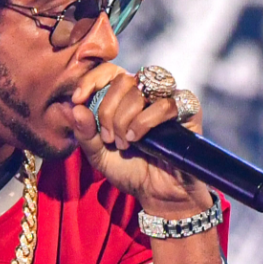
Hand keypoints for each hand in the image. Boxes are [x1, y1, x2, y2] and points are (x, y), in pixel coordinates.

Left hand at [67, 64, 212, 217]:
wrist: (157, 194)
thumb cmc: (130, 170)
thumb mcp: (98, 154)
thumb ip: (84, 132)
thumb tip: (74, 108)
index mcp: (125, 95)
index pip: (109, 70)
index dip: (91, 80)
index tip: (78, 99)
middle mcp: (147, 92)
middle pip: (123, 79)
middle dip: (108, 110)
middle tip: (109, 138)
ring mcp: (168, 98)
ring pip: (142, 88)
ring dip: (125, 117)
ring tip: (125, 142)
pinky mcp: (189, 110)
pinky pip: (166, 103)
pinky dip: (145, 121)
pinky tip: (138, 139)